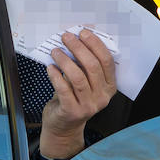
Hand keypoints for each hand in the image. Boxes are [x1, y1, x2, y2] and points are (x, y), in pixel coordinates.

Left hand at [39, 29, 116, 158]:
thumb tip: (77, 38)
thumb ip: (85, 65)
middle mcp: (102, 97)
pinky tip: (50, 67)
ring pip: (78, 77)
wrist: (64, 126)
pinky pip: (63, 89)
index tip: (83, 32)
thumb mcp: (85, 82)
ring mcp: (88, 106)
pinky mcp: (72, 111)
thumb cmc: (74, 98)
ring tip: (56, 51)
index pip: (107, 61)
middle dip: (78, 48)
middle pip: (92, 67)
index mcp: (109, 87)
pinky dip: (55, 76)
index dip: (95, 45)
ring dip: (65, 60)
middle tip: (66, 37)